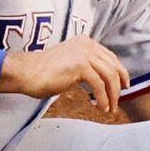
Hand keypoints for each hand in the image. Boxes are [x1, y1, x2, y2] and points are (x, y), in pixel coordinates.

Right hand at [0, 36, 128, 113]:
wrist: (26, 72)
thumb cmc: (43, 73)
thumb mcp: (70, 64)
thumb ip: (85, 67)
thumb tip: (100, 81)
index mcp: (84, 42)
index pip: (110, 57)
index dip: (119, 72)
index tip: (123, 86)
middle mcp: (86, 45)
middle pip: (112, 66)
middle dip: (118, 85)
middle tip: (119, 100)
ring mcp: (83, 54)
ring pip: (108, 76)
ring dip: (112, 94)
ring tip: (110, 108)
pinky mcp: (79, 66)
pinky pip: (98, 85)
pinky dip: (103, 98)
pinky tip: (101, 107)